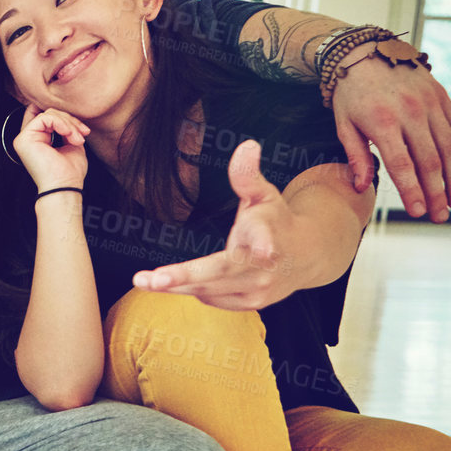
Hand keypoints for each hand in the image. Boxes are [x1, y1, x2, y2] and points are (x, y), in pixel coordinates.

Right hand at [14, 105, 89, 191]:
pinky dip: (61, 123)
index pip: (45, 115)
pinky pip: (44, 118)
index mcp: (37, 140)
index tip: (81, 129)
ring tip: (78, 139)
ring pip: (48, 114)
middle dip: (70, 121)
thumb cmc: (69, 172)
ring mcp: (23, 139)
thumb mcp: (71, 143)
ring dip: (68, 124)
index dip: (63, 116)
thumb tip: (67, 115)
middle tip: (82, 135)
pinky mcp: (23, 139)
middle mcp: (28, 139)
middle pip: (49, 113)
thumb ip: (67, 128)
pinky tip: (69, 135)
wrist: (65, 186)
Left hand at [133, 141, 302, 309]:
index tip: (264, 250)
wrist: (307, 257)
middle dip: (184, 278)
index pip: (264, 240)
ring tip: (143, 281)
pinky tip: (174, 282)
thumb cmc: (276, 220)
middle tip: (150, 279)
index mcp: (270, 234)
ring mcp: (258, 290)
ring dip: (175, 286)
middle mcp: (265, 267)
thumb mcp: (265, 194)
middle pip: (221, 274)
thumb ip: (248, 175)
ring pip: (210, 291)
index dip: (263, 243)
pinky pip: (212, 299)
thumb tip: (246, 145)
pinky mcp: (250, 305)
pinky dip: (191, 289)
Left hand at [332, 52, 450, 222]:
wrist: (366, 52)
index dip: (413, 191)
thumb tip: (362, 187)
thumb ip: (355, 156)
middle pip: (430, 160)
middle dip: (437, 192)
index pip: (402, 165)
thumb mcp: (343, 125)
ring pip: (449, 146)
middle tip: (440, 215)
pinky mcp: (442, 97)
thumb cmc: (350, 93)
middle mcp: (411, 113)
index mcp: (383, 123)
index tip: (418, 212)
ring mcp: (430, 104)